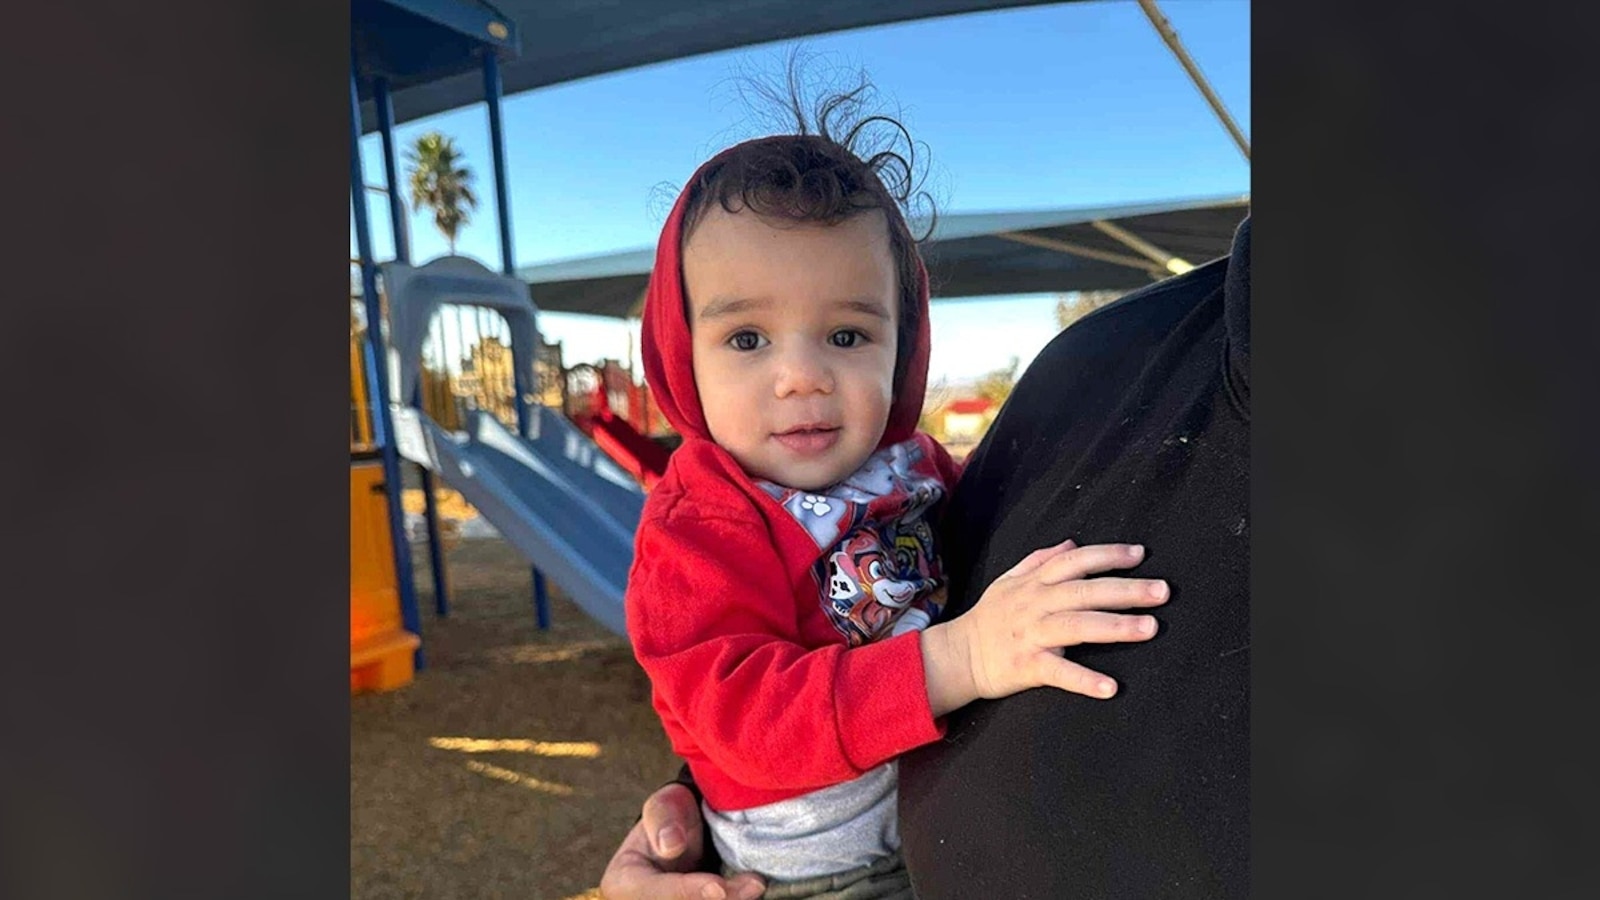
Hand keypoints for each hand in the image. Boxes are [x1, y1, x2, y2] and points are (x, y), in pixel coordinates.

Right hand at [599, 782, 765, 899]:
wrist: (685, 839)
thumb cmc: (672, 819)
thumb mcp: (664, 807)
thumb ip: (664, 819)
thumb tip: (671, 845)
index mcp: (622, 883)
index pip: (655, 892)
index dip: (687, 892)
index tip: (717, 887)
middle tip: (755, 884)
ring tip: (756, 884)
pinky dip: (733, 898)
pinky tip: (751, 890)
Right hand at [923, 540, 1166, 713]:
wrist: (956, 655)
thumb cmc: (988, 618)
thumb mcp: (1009, 581)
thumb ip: (1040, 560)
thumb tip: (1072, 544)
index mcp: (1035, 583)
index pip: (1076, 561)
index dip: (1108, 555)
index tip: (1140, 555)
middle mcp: (1035, 604)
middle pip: (1085, 591)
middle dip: (1126, 589)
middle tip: (1162, 592)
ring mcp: (1032, 635)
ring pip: (1078, 627)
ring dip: (1115, 627)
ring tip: (1150, 629)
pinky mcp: (1027, 665)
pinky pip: (1059, 672)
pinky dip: (1084, 679)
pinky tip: (1110, 686)